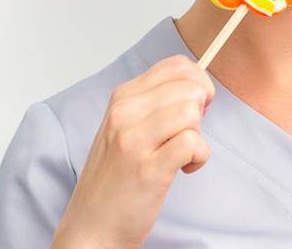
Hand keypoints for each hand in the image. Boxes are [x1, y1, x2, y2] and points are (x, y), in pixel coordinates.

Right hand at [51, 55, 214, 248]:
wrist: (91, 226)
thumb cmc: (115, 178)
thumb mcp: (125, 128)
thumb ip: (156, 103)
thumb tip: (199, 86)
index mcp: (122, 98)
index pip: (177, 66)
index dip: (197, 84)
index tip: (194, 106)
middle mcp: (124, 113)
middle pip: (190, 88)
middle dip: (200, 112)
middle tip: (185, 135)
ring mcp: (134, 140)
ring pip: (192, 112)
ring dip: (197, 136)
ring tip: (180, 154)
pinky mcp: (148, 168)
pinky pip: (193, 143)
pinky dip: (198, 157)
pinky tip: (183, 169)